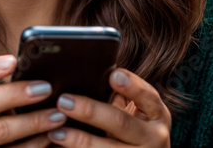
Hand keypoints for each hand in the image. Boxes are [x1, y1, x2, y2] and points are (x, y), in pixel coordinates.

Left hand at [47, 69, 169, 146]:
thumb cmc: (134, 127)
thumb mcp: (136, 111)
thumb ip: (119, 96)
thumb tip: (84, 72)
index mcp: (157, 115)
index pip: (148, 96)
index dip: (132, 86)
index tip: (113, 75)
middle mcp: (154, 138)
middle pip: (120, 123)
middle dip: (90, 112)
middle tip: (63, 102)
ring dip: (79, 141)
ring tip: (55, 133)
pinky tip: (58, 147)